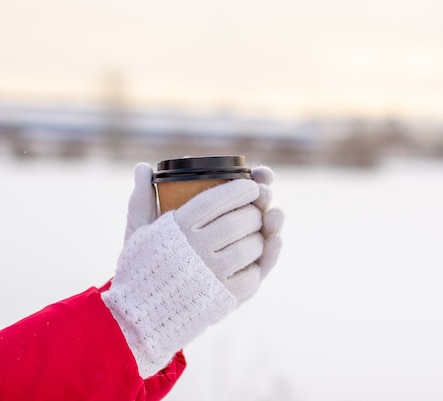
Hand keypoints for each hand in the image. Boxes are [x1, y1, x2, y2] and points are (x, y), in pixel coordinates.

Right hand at [102, 163, 282, 377]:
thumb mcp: (137, 232)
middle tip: (257, 209)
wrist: (137, 319)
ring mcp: (213, 275)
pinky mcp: (225, 299)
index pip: (218, 199)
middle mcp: (196, 250)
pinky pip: (254, 274)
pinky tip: (255, 257)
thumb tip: (143, 167)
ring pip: (253, 246)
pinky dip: (260, 264)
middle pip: (241, 221)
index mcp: (176, 228)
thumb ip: (142, 199)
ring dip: (262, 236)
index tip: (252, 185)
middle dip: (255, 211)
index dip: (241, 188)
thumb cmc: (141, 268)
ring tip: (256, 232)